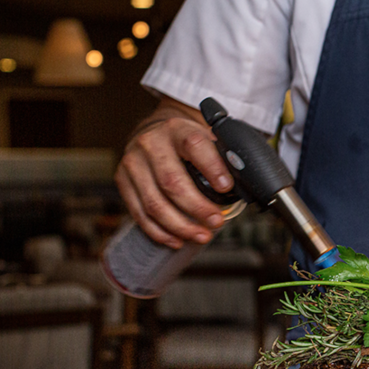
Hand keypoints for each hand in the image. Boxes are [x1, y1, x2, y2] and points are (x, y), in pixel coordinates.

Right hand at [114, 97, 235, 247]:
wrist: (154, 132)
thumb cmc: (186, 141)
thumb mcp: (205, 138)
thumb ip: (223, 157)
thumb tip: (246, 183)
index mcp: (177, 130)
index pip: (195, 145)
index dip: (212, 167)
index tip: (226, 188)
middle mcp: (151, 144)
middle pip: (172, 182)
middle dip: (197, 208)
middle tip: (216, 222)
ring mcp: (133, 162)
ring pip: (154, 203)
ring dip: (180, 226)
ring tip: (201, 236)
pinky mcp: (122, 180)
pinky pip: (139, 213)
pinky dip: (159, 231)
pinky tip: (176, 239)